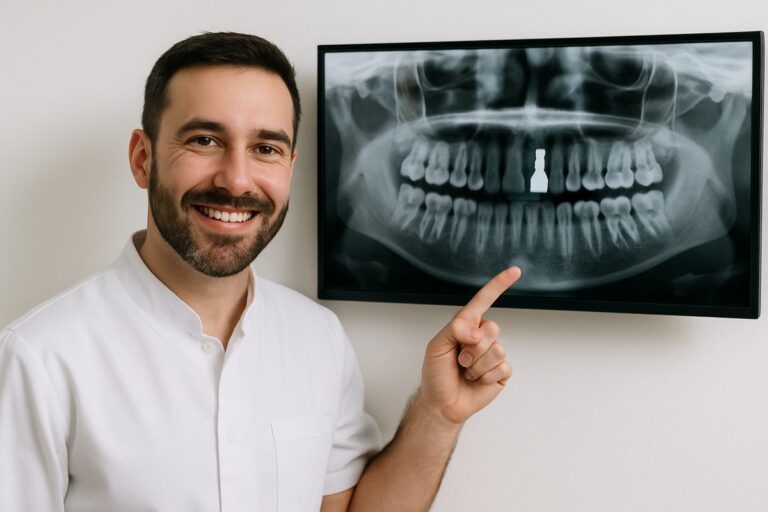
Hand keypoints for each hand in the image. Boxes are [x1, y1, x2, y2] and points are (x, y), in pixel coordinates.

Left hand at [418, 267, 521, 424]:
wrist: (441, 403)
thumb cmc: (435, 373)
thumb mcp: (437, 346)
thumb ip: (455, 330)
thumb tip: (477, 330)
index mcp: (466, 326)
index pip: (484, 301)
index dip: (499, 285)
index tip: (514, 271)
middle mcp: (482, 337)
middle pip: (493, 328)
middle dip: (473, 348)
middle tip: (460, 360)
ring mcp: (493, 354)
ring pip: (498, 350)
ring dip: (477, 365)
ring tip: (466, 372)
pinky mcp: (501, 373)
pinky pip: (503, 367)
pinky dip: (486, 376)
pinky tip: (477, 381)